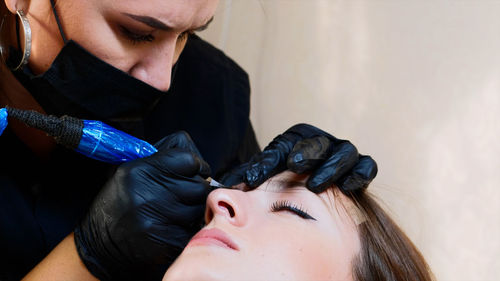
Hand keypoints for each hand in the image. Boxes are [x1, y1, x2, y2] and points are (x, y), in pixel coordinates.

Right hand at [74, 132, 210, 280]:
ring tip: (175, 212)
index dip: (196, 166)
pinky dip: (190, 228)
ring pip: (200, 208)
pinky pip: (196, 230)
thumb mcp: (129, 170)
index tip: (192, 172)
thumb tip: (198, 160)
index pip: (190, 160)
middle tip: (183, 195)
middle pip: (199, 186)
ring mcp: (159, 221)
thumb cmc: (120, 203)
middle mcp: (148, 195)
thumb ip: (164, 156)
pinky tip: (173, 227)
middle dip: (196, 190)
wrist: (100, 244)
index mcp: (139, 172)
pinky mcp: (168, 243)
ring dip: (194, 210)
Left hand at [221, 124, 376, 192]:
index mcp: (295, 140)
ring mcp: (342, 154)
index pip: (282, 147)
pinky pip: (367, 166)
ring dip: (331, 167)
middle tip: (293, 166)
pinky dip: (360, 173)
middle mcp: (321, 142)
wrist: (313, 186)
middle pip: (318, 142)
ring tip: (315, 185)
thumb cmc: (285, 179)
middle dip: (307, 152)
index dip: (268, 162)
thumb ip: (249, 176)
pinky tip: (348, 186)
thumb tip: (229, 186)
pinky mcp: (360, 168)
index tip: (255, 177)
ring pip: (344, 152)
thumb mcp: (264, 174)